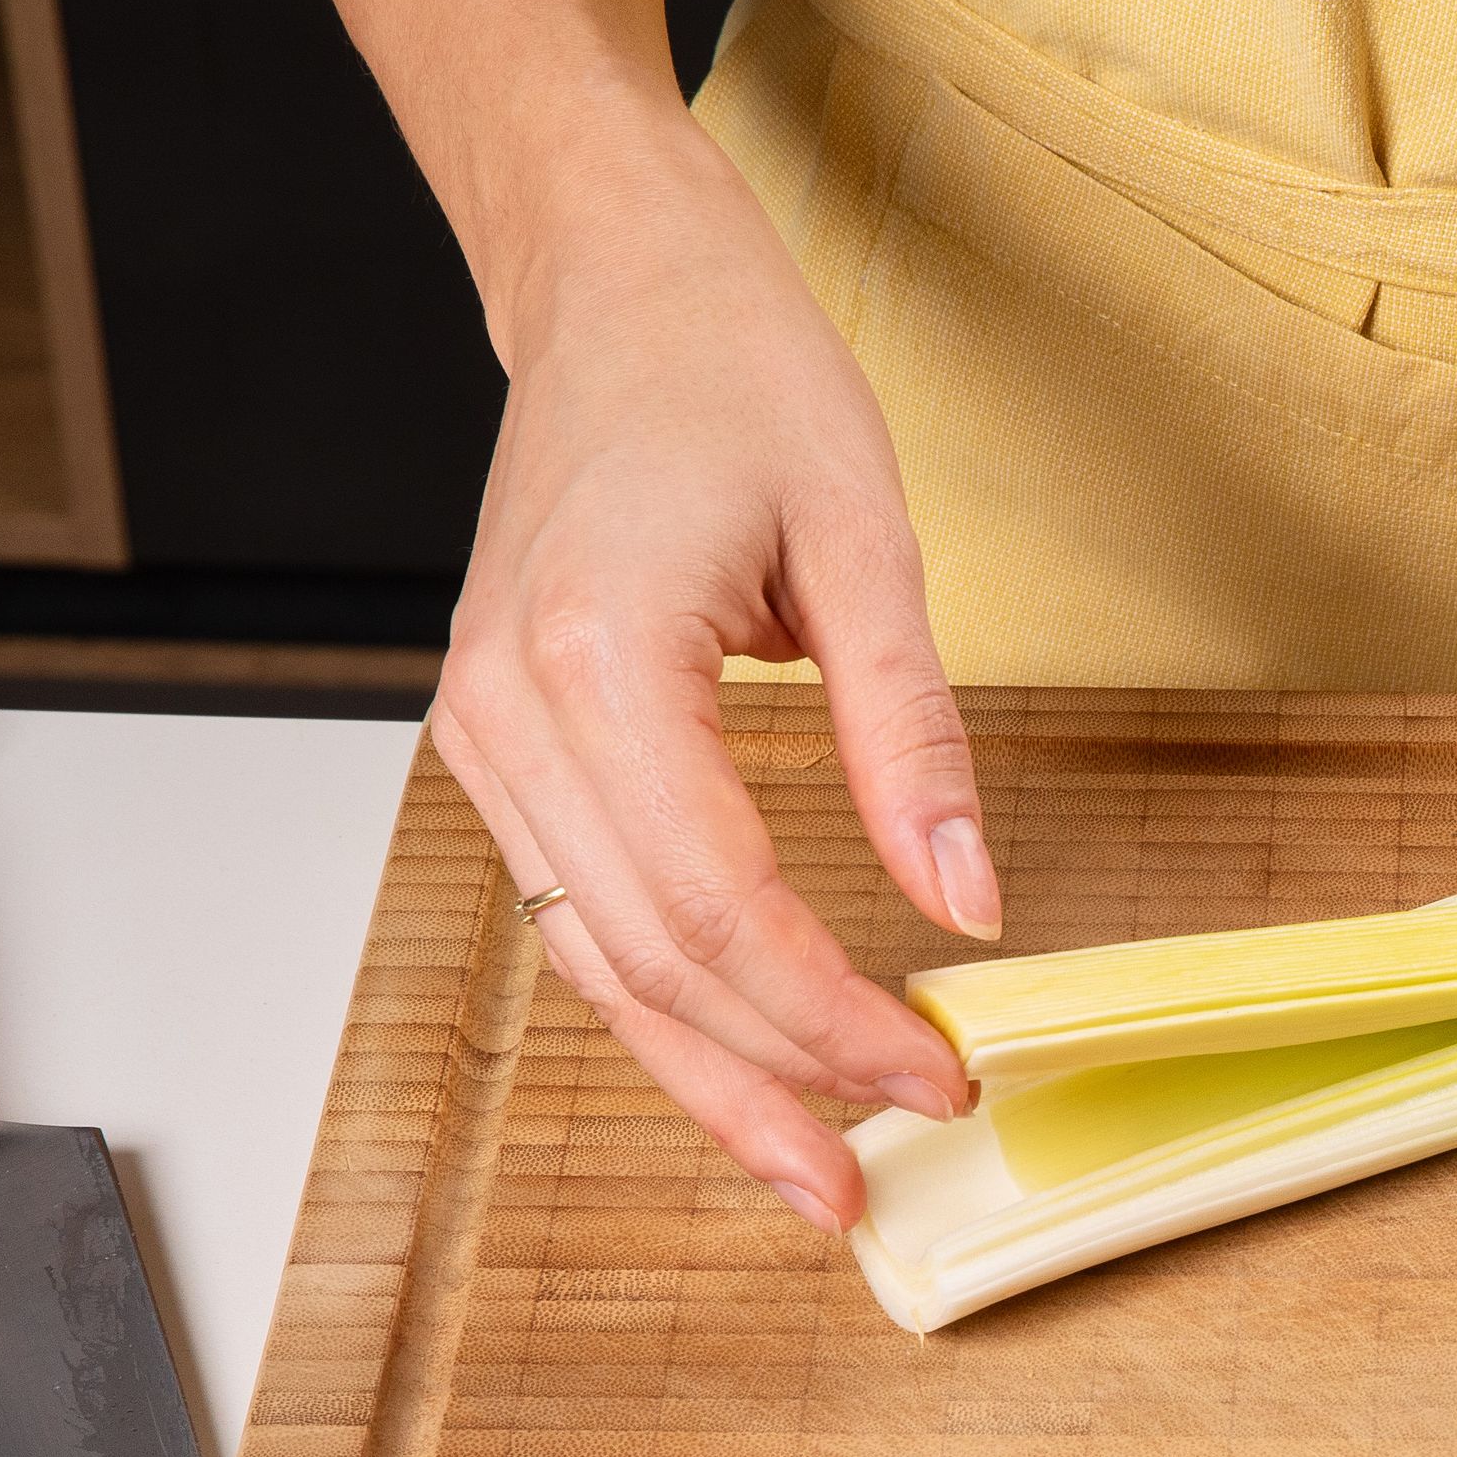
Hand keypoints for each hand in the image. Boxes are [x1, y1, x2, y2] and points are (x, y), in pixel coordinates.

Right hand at [428, 111, 996, 1231]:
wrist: (615, 282)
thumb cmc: (733, 371)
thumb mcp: (868, 538)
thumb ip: (916, 735)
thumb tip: (972, 903)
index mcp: (596, 659)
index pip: (723, 907)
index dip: (834, 1018)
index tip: (941, 1072)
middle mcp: (509, 713)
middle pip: (649, 964)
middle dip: (775, 1083)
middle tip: (882, 1174)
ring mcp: (484, 736)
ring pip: (597, 965)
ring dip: (708, 1079)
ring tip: (815, 1170)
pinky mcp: (502, 746)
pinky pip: (582, 911)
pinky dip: (666, 1002)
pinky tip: (746, 1066)